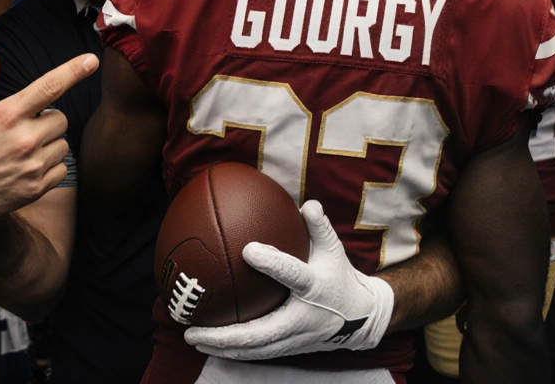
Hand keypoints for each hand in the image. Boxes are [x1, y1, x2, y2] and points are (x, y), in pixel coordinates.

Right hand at [0, 44, 97, 218]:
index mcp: (7, 115)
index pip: (48, 87)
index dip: (73, 71)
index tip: (91, 60)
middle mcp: (24, 139)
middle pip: (61, 118)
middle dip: (47, 119)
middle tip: (22, 127)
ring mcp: (32, 166)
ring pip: (63, 144)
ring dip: (48, 143)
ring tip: (21, 149)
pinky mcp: (37, 188)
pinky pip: (62, 168)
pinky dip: (50, 166)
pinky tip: (26, 166)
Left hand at [185, 200, 393, 359]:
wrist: (362, 318)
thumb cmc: (340, 277)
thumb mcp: (334, 250)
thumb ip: (319, 227)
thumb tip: (307, 203)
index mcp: (315, 287)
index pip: (293, 274)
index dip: (272, 263)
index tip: (248, 249)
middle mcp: (303, 318)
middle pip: (261, 332)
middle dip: (225, 333)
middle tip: (192, 327)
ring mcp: (296, 338)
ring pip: (256, 349)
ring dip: (222, 347)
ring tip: (192, 338)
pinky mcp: (290, 347)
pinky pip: (258, 352)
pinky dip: (232, 350)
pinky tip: (209, 343)